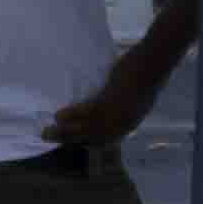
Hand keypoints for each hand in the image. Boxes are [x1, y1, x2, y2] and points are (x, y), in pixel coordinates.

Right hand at [43, 45, 163, 148]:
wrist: (155, 61)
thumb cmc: (146, 74)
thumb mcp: (134, 96)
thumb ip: (119, 104)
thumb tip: (103, 103)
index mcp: (130, 123)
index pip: (105, 140)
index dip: (86, 141)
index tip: (70, 142)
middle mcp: (124, 124)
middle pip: (92, 139)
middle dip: (69, 140)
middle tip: (49, 138)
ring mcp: (117, 115)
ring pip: (86, 129)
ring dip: (64, 133)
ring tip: (46, 132)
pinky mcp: (111, 102)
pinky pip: (86, 113)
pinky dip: (71, 116)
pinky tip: (58, 116)